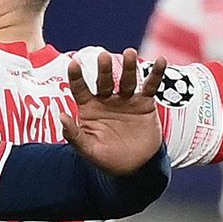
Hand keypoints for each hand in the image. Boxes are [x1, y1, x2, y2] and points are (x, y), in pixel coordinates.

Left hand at [60, 48, 166, 175]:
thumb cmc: (107, 159)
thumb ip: (74, 135)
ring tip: (130, 53)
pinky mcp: (145, 103)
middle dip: (104, 69)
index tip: (73, 63)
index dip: (76, 77)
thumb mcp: (88, 150)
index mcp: (89, 108)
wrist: (135, 168)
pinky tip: (161, 60)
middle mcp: (107, 100)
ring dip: (129, 67)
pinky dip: (156, 74)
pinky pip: (151, 86)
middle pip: (104, 81)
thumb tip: (62, 117)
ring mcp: (126, 100)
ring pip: (127, 80)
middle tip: (103, 57)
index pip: (80, 89)